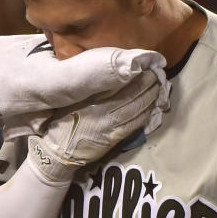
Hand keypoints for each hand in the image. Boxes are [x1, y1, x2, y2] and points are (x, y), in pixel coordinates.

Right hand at [27, 71, 160, 182]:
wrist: (58, 151)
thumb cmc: (62, 121)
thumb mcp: (72, 100)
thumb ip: (90, 89)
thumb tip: (109, 74)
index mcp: (92, 98)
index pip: (119, 82)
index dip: (135, 74)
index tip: (144, 65)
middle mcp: (104, 110)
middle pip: (133, 93)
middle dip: (147, 82)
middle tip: (156, 73)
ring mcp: (111, 125)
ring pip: (138, 107)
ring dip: (151, 95)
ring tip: (158, 86)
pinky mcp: (115, 138)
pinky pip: (136, 124)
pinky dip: (146, 113)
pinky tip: (153, 106)